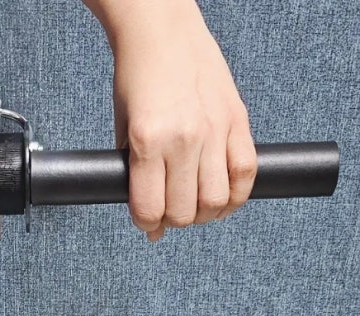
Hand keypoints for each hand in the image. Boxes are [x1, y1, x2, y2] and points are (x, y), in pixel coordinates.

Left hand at [103, 0, 257, 240]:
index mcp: (147, 141)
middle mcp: (182, 139)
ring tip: (196, 208)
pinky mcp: (238, 120)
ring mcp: (213, 130)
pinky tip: (224, 200)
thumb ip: (134, 178)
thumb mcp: (123, 131)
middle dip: (174, 222)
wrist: (162, 32)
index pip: (150, 209)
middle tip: (170, 213)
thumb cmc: (135, 81)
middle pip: (184, 211)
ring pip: (216, 200)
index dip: (147, 225)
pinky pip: (246, 173)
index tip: (147, 223)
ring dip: (205, 214)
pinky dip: (237, 196)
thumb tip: (152, 227)